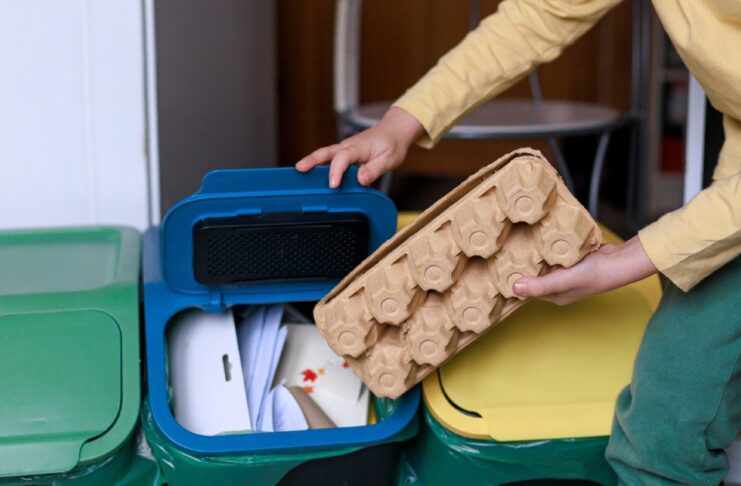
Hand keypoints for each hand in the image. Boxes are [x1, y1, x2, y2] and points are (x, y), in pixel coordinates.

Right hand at [295, 107, 424, 187]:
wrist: (395, 130)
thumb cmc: (393, 144)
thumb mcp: (390, 159)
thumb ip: (375, 169)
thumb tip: (361, 180)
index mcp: (359, 147)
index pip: (343, 158)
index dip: (336, 171)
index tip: (333, 185)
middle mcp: (349, 146)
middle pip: (326, 152)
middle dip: (312, 160)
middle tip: (299, 168)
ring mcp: (345, 148)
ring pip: (325, 154)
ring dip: (312, 161)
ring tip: (299, 171)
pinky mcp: (345, 152)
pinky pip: (329, 157)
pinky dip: (319, 164)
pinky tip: (313, 174)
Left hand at [513, 236, 657, 304]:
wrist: (621, 261)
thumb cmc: (594, 274)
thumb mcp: (564, 280)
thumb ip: (540, 285)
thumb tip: (514, 288)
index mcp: (555, 295)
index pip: (528, 289)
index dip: (515, 278)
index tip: (499, 266)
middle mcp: (559, 286)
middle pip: (535, 275)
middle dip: (523, 264)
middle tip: (506, 248)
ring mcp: (567, 272)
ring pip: (545, 263)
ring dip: (535, 254)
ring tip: (517, 240)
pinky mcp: (573, 259)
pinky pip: (556, 253)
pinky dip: (548, 246)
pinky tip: (538, 236)